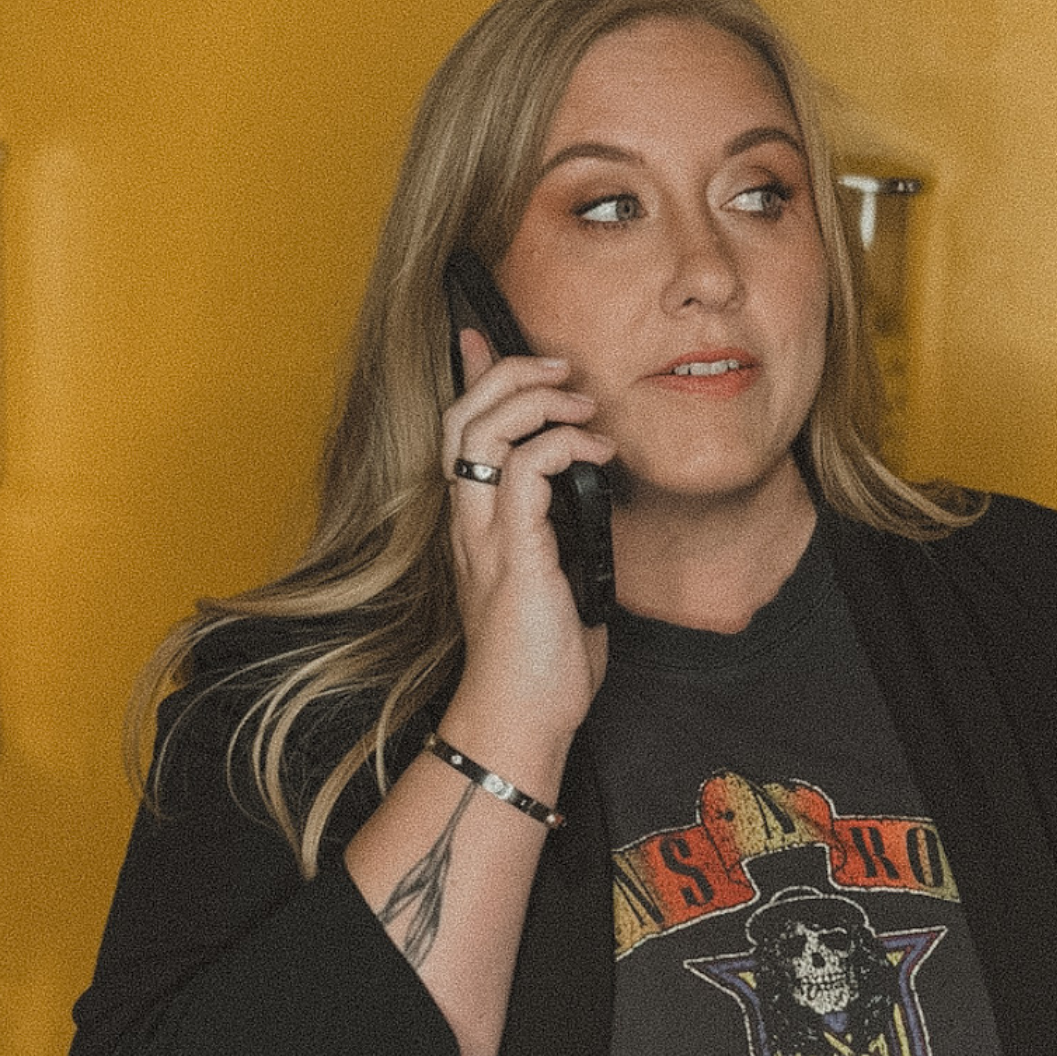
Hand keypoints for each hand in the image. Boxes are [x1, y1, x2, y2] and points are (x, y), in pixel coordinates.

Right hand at [439, 327, 612, 765]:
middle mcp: (468, 524)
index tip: (483, 337)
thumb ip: (557, 535)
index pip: (458, 433)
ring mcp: (485, 537)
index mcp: (474, 526)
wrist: (521, 718)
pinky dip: (563, 445)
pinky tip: (598, 451)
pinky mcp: (514, 553)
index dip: (469, 378)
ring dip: (535, 400)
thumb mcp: (553, 579)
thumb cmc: (540, 662)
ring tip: (580, 401)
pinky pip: (525, 470)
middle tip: (558, 365)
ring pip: (482, 432)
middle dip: (506, 373)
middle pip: (460, 417)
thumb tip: (587, 498)